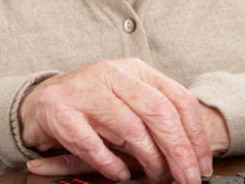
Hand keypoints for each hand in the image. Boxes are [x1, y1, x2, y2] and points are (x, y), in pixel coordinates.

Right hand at [18, 58, 218, 183]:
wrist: (42, 97)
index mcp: (136, 70)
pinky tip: (120, 174)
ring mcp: (86, 92)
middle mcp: (113, 75)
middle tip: (186, 178)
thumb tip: (193, 154)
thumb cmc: (95, 102)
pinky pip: (92, 144)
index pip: (178, 99)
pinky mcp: (61, 112)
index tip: (202, 163)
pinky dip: (111, 164)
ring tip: (157, 176)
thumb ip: (156, 117)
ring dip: (149, 159)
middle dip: (178, 151)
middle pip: (159, 113)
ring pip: (129, 128)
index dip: (195, 134)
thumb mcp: (129, 97)